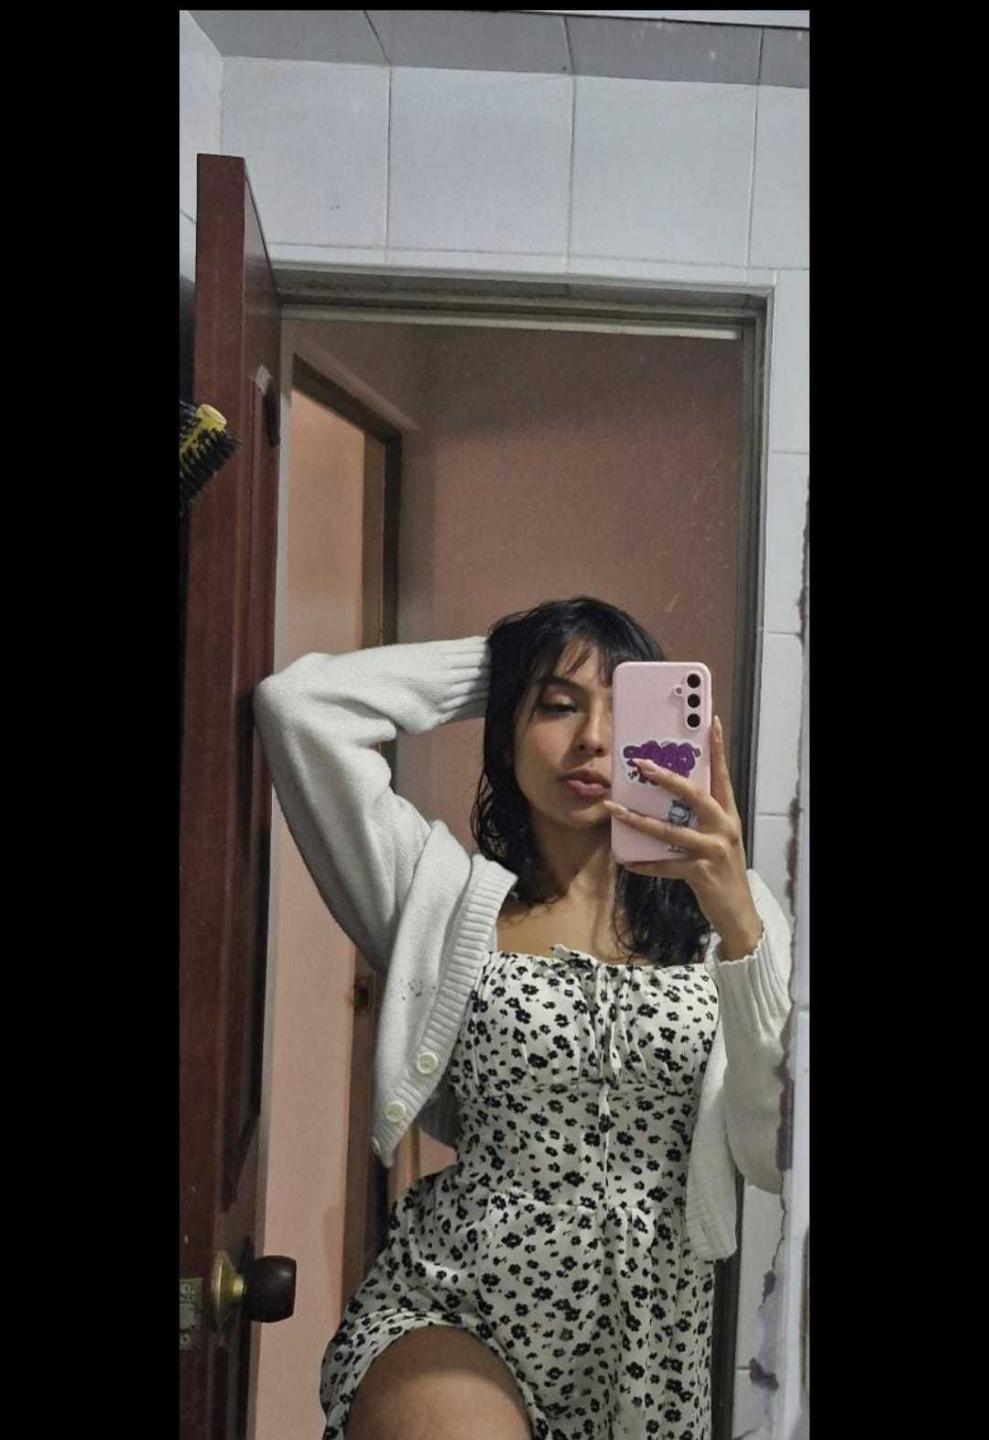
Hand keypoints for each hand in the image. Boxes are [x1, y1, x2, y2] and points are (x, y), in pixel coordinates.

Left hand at [602, 716, 762, 960]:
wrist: (738, 913)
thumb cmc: (723, 871)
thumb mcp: (719, 840)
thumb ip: (701, 820)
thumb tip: (667, 800)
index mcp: (729, 816)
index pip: (722, 776)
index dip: (718, 750)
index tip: (712, 723)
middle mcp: (724, 828)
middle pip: (695, 796)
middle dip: (667, 779)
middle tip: (643, 765)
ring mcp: (713, 850)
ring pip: (671, 831)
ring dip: (639, 820)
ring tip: (615, 809)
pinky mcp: (700, 873)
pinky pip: (665, 866)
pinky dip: (644, 863)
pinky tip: (625, 860)